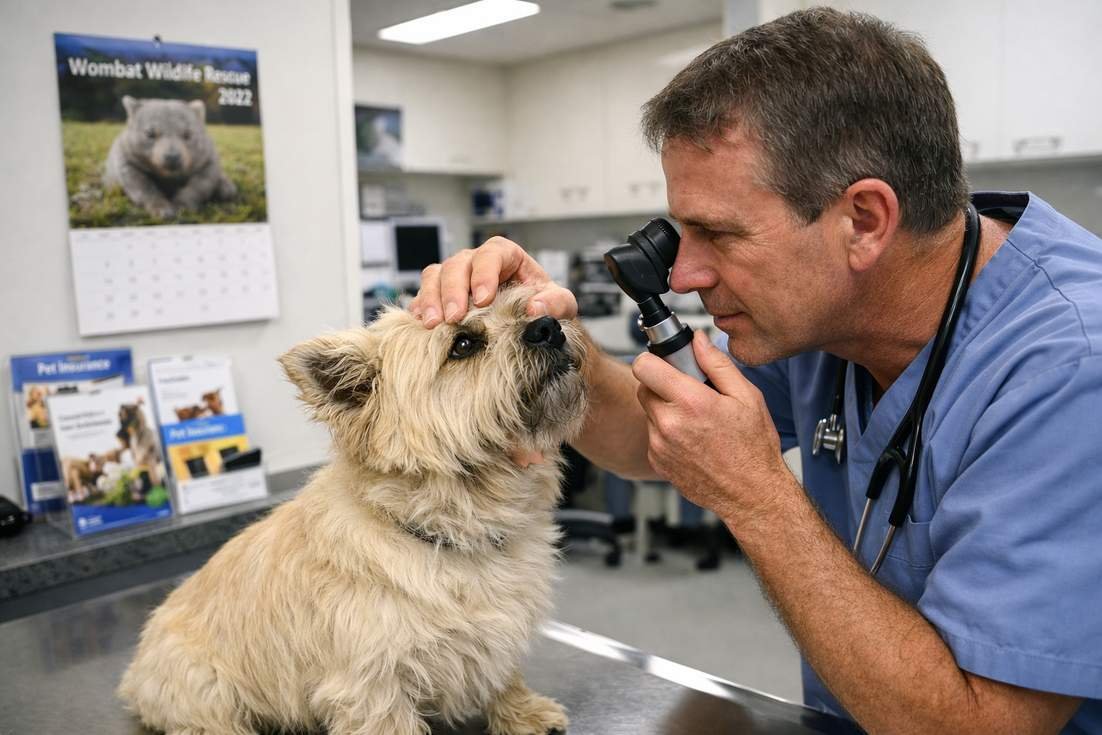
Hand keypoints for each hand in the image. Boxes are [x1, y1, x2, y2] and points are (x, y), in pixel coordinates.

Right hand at [409, 236, 576, 326]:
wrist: (528, 318)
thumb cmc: (543, 303)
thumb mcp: (560, 303)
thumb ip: (555, 303)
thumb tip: (535, 308)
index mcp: (506, 255)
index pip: (491, 254)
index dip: (484, 274)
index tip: (483, 299)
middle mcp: (477, 262)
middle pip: (457, 264)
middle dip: (453, 290)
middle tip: (455, 317)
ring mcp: (457, 277)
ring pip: (435, 275)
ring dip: (432, 298)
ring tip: (433, 323)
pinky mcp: (442, 295)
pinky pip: (423, 294)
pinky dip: (420, 308)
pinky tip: (421, 325)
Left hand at [631, 330, 787, 521]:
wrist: (751, 494)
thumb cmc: (754, 448)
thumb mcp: (746, 396)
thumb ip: (716, 363)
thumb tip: (697, 341)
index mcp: (690, 402)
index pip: (644, 366)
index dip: (654, 360)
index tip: (667, 364)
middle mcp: (669, 424)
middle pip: (643, 387)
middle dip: (662, 384)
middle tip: (689, 392)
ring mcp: (659, 445)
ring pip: (649, 411)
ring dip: (665, 410)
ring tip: (695, 420)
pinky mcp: (657, 461)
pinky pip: (653, 435)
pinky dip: (666, 433)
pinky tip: (692, 439)